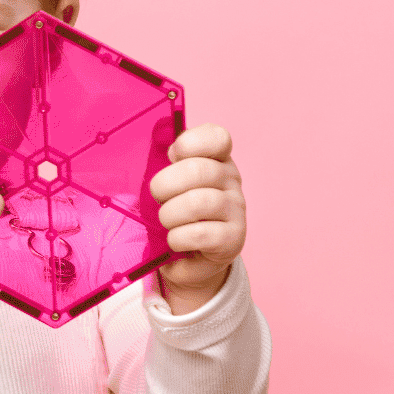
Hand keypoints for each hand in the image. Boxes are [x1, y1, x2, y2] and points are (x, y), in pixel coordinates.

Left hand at [148, 124, 246, 314]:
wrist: (191, 255)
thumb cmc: (177, 212)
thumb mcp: (170, 185)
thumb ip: (167, 164)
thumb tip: (166, 150)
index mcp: (216, 159)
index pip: (217, 137)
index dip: (189, 143)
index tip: (171, 156)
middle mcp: (231, 180)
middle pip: (198, 170)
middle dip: (164, 185)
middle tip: (157, 198)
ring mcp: (236, 209)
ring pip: (198, 203)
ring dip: (170, 215)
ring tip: (165, 222)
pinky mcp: (233, 238)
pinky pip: (200, 234)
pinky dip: (178, 238)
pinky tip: (175, 240)